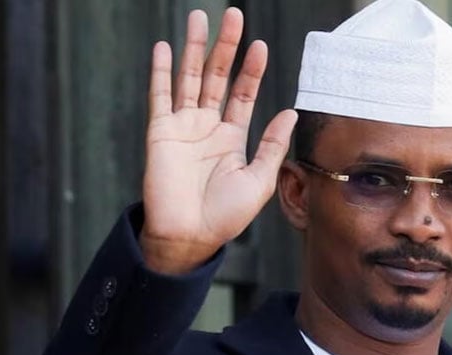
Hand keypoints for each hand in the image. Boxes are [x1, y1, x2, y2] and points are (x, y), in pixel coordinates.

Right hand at [139, 8, 297, 273]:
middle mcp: (207, 127)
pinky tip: (166, 48)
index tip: (261, 46)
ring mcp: (183, 127)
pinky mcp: (161, 133)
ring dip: (194, 49)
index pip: (243, 94)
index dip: (251, 70)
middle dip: (225, 47)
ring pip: (189, 78)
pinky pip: (160, 96)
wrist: (189, 236)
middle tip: (233, 16)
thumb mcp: (259, 180)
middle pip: (217, 77)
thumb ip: (273, 145)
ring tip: (200, 18)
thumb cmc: (225, 215)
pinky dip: (162, 72)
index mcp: (232, 138)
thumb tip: (291, 113)